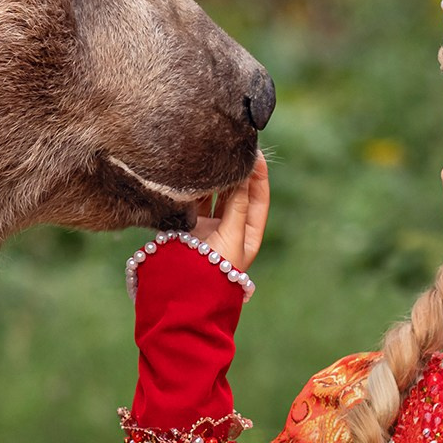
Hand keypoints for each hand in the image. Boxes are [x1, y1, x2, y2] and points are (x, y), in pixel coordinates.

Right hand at [190, 155, 268, 271]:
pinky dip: (197, 189)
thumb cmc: (214, 270)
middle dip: (237, 173)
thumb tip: (245, 176)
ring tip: (214, 160)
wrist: (183, 291)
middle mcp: (231, 229)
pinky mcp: (189, 226)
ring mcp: (209, 227)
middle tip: (233, 151)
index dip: (259, 176)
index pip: (259, 198)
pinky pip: (196, 201)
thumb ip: (238, 207)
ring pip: (216, 196)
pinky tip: (196, 175)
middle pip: (238, 194)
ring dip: (217, 180)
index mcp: (248, 234)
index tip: (255, 154)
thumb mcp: (232, 237)